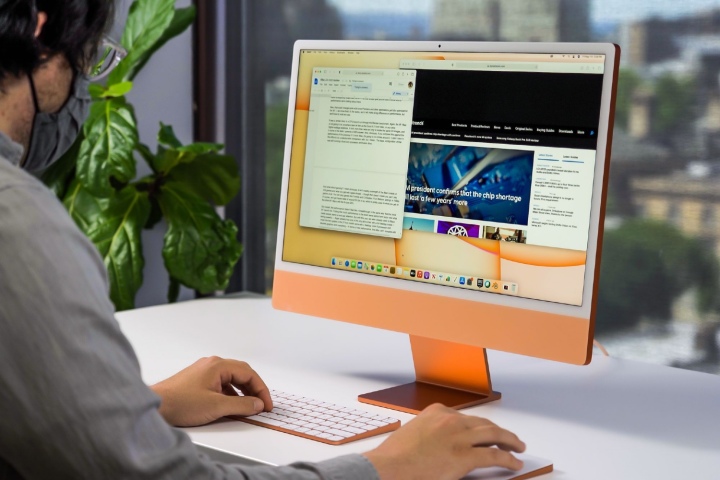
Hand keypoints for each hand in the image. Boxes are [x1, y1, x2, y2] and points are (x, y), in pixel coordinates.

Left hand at [150, 356, 272, 426]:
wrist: (154, 406)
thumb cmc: (180, 403)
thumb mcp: (216, 406)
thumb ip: (241, 405)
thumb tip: (257, 404)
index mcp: (218, 365)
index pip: (249, 373)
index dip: (261, 389)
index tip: (266, 404)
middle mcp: (212, 364)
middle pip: (241, 373)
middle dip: (254, 389)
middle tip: (261, 405)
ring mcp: (204, 371)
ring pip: (231, 379)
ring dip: (242, 392)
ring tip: (248, 407)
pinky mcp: (197, 380)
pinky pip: (221, 383)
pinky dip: (230, 393)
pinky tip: (230, 405)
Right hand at [363, 404, 524, 479]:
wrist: (389, 466)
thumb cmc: (395, 456)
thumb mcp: (414, 433)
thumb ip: (430, 432)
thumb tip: (440, 443)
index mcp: (437, 412)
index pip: (466, 417)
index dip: (479, 426)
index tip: (485, 431)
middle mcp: (451, 420)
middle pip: (483, 424)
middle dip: (499, 431)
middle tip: (509, 438)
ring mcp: (459, 437)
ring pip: (494, 435)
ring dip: (510, 441)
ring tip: (518, 447)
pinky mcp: (464, 456)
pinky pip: (494, 456)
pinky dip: (508, 459)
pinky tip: (514, 462)